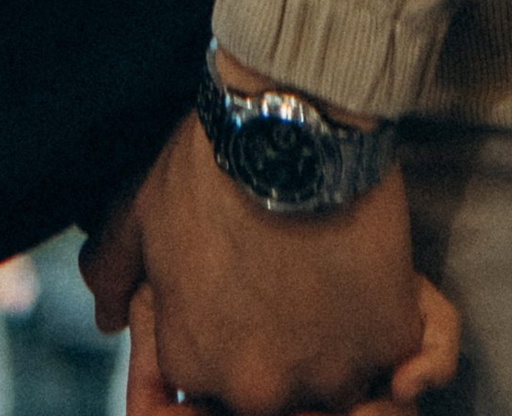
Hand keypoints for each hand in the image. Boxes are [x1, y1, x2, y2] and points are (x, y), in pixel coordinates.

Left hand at [85, 106, 452, 415]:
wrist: (289, 122)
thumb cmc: (209, 164)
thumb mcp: (141, 212)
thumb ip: (114, 271)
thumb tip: (107, 317)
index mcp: (195, 366)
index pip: (205, 395)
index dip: (221, 346)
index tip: (240, 304)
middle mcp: (257, 389)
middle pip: (275, 399)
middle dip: (281, 350)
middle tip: (294, 295)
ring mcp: (326, 375)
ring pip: (337, 388)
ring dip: (339, 350)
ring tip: (338, 296)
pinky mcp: (387, 346)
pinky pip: (404, 366)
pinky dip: (400, 343)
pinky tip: (386, 309)